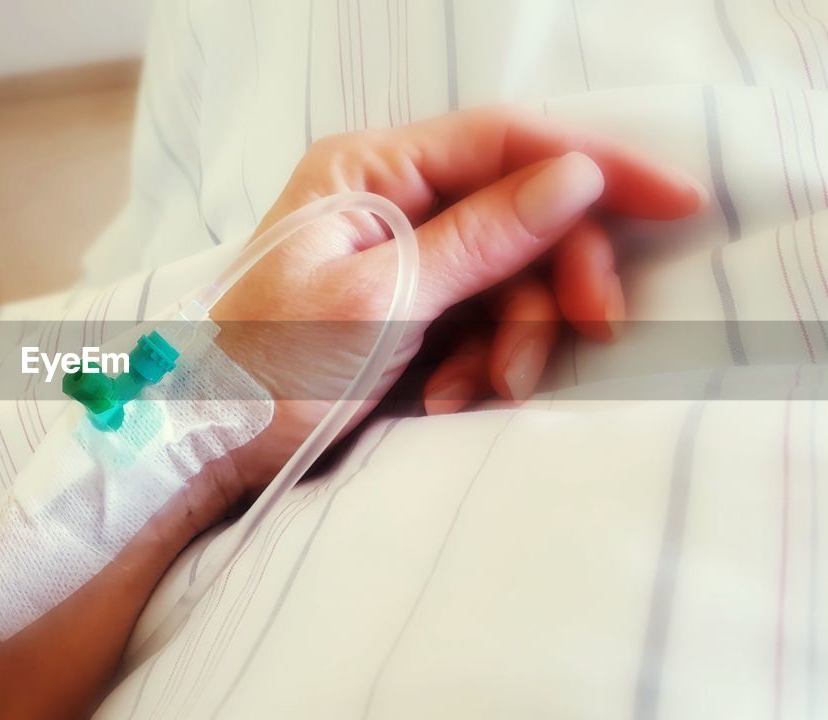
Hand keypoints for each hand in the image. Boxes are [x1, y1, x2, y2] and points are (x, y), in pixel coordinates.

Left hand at [179, 107, 705, 528]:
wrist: (213, 447)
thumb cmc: (270, 367)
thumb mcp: (380, 299)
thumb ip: (480, 238)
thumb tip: (574, 179)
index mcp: (369, 171)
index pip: (502, 140)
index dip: (593, 163)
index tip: (675, 200)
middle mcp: (390, 200)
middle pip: (521, 211)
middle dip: (554, 278)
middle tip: (592, 329)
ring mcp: (404, 256)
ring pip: (512, 276)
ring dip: (514, 339)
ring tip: (474, 389)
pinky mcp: (412, 311)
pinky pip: (485, 321)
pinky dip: (484, 363)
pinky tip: (450, 397)